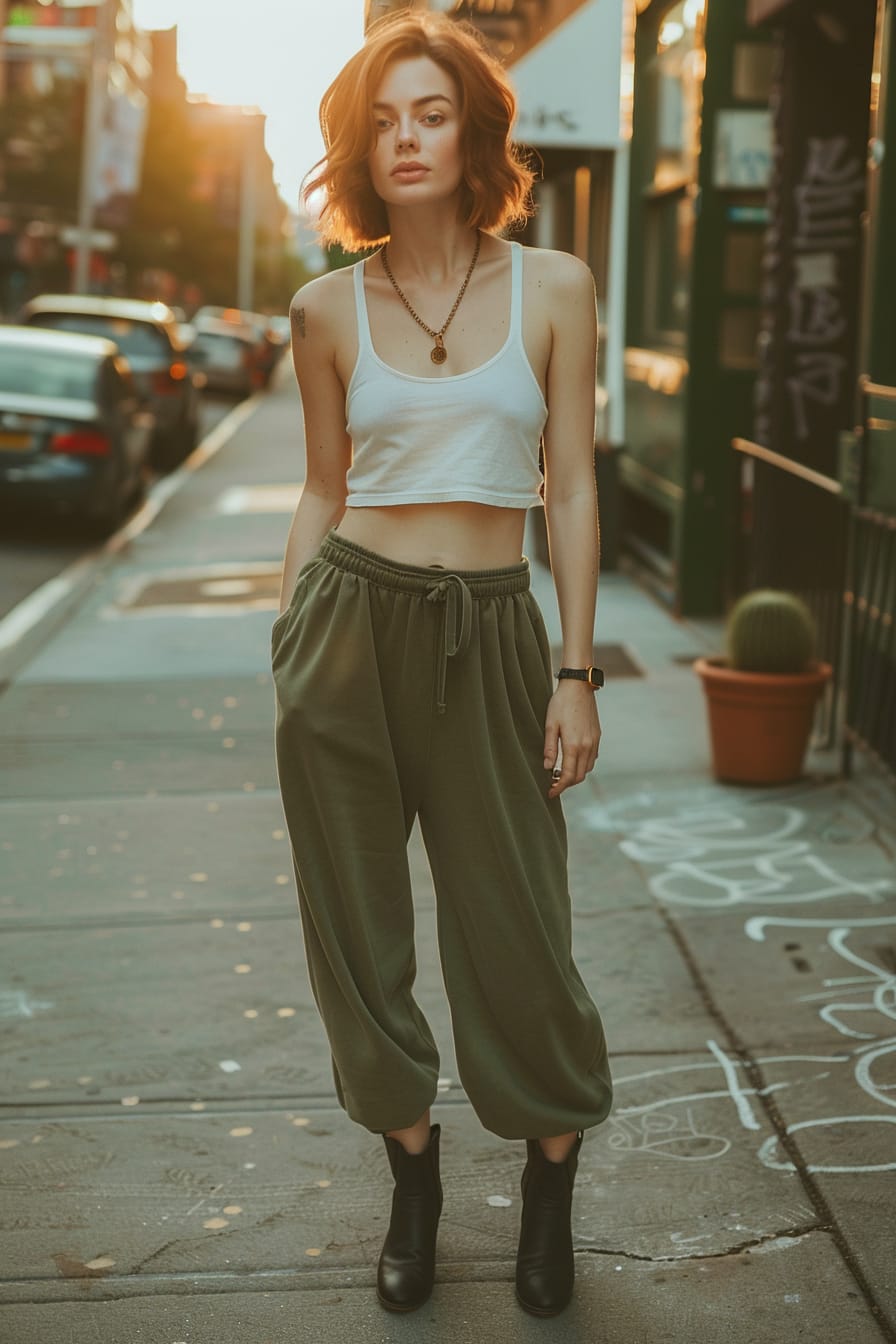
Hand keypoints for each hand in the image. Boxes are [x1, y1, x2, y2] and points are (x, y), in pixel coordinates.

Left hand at [544, 681, 600, 797]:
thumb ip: (549, 748)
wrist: (579, 687)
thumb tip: (547, 768)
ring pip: (587, 769)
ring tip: (561, 774)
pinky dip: (582, 765)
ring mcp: (594, 742)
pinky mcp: (597, 737)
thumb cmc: (561, 704)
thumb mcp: (550, 725)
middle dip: (566, 784)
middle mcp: (587, 746)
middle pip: (579, 776)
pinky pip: (592, 759)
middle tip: (553, 785)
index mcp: (573, 745)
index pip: (567, 776)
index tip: (550, 793)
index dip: (559, 787)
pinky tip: (572, 761)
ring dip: (575, 775)